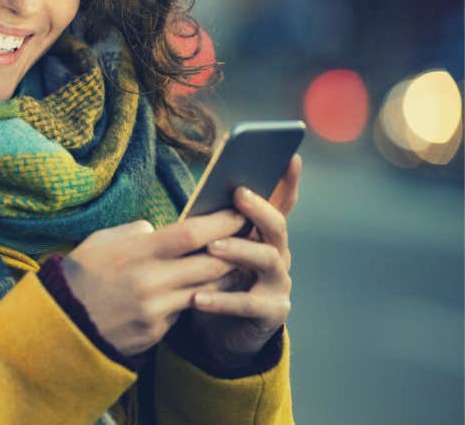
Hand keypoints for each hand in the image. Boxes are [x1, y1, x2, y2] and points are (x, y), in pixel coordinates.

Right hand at [60, 210, 253, 356]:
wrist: (63, 326)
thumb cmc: (80, 277)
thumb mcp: (99, 242)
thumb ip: (133, 232)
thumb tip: (157, 229)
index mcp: (136, 253)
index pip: (192, 233)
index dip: (221, 222)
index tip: (238, 213)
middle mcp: (150, 281)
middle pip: (211, 262)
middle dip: (235, 249)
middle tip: (250, 237)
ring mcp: (156, 309)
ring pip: (208, 289)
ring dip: (226, 276)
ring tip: (238, 262)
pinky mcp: (157, 331)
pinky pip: (187, 310)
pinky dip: (201, 297)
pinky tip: (208, 289)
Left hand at [184, 153, 301, 362]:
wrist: (219, 332)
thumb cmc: (213, 280)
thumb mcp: (212, 249)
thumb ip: (213, 225)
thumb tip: (202, 192)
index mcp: (264, 235)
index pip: (281, 203)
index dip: (288, 181)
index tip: (291, 156)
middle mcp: (277, 255)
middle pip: (277, 227)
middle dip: (260, 208)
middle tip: (239, 193)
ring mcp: (278, 284)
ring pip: (266, 260)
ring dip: (239, 250)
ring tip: (213, 247)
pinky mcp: (271, 313)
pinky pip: (248, 305)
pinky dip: (222, 301)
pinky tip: (197, 297)